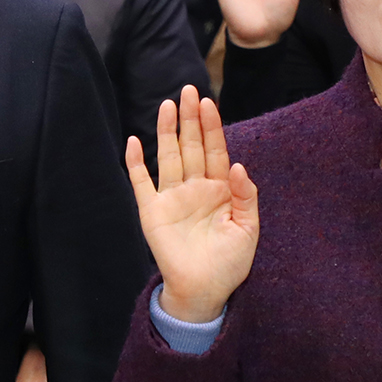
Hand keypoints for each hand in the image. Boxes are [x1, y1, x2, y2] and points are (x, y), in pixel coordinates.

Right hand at [124, 86, 257, 324]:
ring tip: (167, 105)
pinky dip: (136, 163)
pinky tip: (134, 141)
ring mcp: (172, 198)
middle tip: (188, 90)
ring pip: (168, 156)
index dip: (212, 127)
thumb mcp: (248, 229)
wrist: (204, 292)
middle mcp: (195, 188)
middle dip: (190, 119)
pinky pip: (141, 183)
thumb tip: (240, 165)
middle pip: (191, 146)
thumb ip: (246, 196)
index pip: (216, 150)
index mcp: (220, 190)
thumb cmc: (229, 263)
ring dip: (167, 131)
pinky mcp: (152, 211)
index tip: (209, 102)